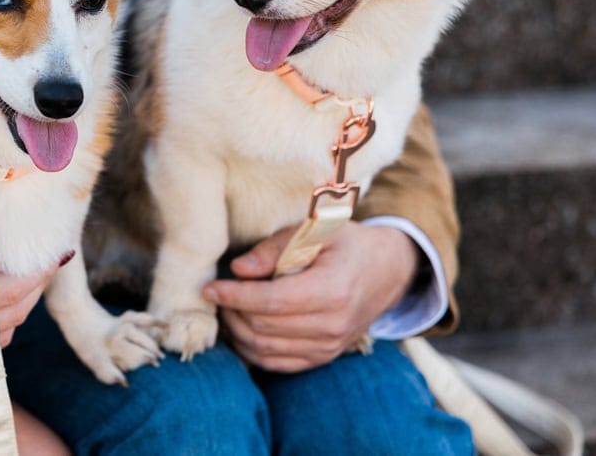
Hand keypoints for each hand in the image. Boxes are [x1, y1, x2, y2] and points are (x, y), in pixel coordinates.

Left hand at [202, 222, 418, 372]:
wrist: (385, 270)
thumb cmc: (345, 243)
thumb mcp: (314, 231)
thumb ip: (274, 249)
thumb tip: (238, 269)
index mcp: (332, 290)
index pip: (271, 301)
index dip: (235, 296)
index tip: (210, 288)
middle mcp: (333, 325)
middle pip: (264, 327)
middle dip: (232, 312)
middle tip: (216, 295)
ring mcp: (329, 347)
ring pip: (266, 350)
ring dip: (237, 333)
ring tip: (225, 310)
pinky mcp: (323, 357)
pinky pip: (278, 364)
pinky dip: (252, 350)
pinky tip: (240, 330)